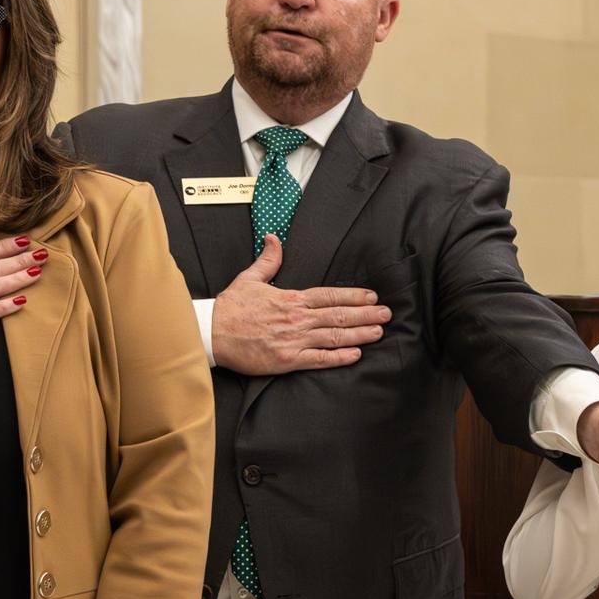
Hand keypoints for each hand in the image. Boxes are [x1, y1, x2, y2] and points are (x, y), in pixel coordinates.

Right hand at [209, 234, 391, 373]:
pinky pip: (319, 359)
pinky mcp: (287, 360)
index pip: (330, 295)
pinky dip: (339, 357)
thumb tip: (274, 238)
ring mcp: (294, 340)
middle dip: (365, 314)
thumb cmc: (230, 308)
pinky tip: (356, 354)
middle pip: (339, 315)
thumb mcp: (249, 278)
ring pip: (334, 336)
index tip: (372, 297)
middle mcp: (297, 318)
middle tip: (387, 314)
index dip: (354, 296)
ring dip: (359, 334)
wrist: (211, 333)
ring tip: (378, 332)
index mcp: (292, 298)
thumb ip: (268, 260)